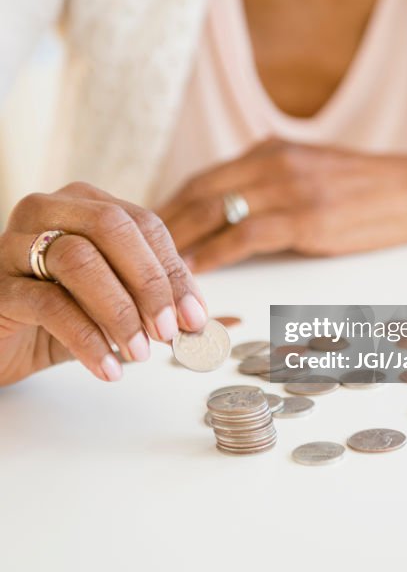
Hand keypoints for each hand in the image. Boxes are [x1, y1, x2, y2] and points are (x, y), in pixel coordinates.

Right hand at [0, 182, 212, 385]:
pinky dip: (86, 338)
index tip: (197, 317)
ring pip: (78, 259)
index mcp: (85, 204)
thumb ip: (162, 308)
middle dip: (151, 282)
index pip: (144, 223)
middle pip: (112, 227)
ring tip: (141, 352)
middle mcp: (48, 210)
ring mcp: (15, 244)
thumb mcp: (116, 307)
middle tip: (171, 331)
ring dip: (119, 310)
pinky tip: (108, 367)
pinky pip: (47, 303)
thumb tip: (221, 322)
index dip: (175, 270)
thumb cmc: (58, 318)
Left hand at [157, 139, 406, 270]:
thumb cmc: (369, 189)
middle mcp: (273, 162)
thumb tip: (232, 209)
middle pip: (198, 192)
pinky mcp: (306, 217)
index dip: (169, 205)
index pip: (204, 178)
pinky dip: (212, 254)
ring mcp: (289, 188)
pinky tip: (193, 272)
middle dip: (161, 225)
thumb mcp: (313, 170)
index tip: (144, 231)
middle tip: (131, 254)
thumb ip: (272, 182)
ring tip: (151, 269)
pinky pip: (244, 236)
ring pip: (213, 212)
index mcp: (272, 150)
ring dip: (177, 243)